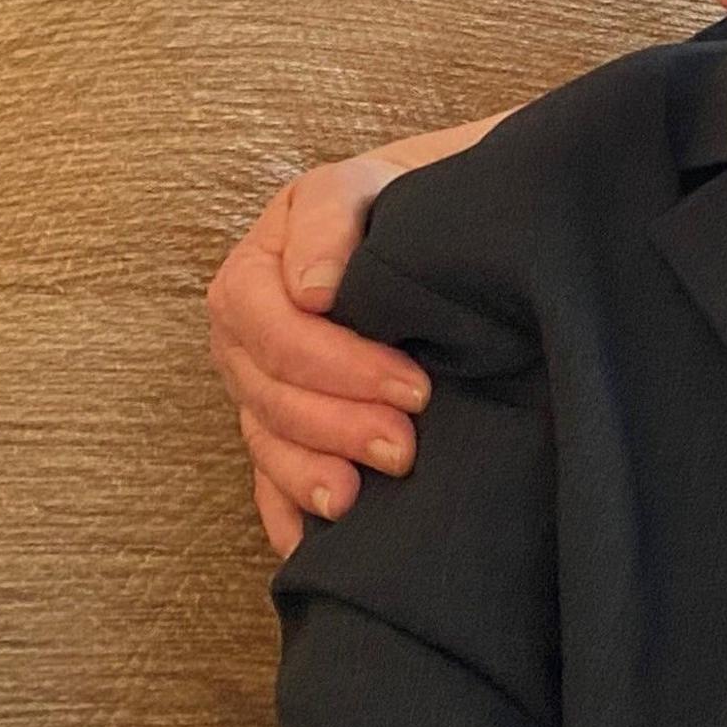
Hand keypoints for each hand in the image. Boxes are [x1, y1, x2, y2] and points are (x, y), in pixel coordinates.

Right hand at [206, 114, 502, 553]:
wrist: (467, 223)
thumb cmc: (437, 196)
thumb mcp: (395, 178)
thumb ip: (340, 211)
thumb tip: (312, 290)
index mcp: (273, 248)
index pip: (265, 314)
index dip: (327, 357)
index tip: (408, 384)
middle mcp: (259, 311)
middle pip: (263, 380)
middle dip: (330, 418)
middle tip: (404, 445)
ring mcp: (268, 367)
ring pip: (261, 428)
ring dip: (305, 467)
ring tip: (357, 497)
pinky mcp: (290, 417)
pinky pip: (268, 472)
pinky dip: (285, 510)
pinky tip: (310, 548)